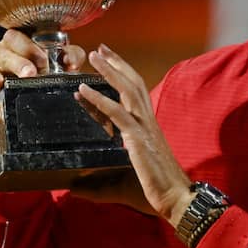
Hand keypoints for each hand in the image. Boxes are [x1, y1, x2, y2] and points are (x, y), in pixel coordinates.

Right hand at [0, 29, 85, 125]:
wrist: (27, 95)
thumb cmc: (44, 72)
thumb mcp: (61, 62)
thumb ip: (71, 57)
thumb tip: (71, 63)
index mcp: (15, 43)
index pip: (15, 37)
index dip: (28, 47)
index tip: (43, 60)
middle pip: (0, 52)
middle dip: (15, 62)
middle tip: (29, 73)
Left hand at [77, 44, 194, 226]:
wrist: (175, 199)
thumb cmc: (153, 191)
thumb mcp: (119, 184)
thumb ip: (96, 184)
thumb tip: (72, 187)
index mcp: (147, 127)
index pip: (133, 94)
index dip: (120, 76)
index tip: (105, 63)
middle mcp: (147, 121)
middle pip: (133, 83)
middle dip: (116, 63)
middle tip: (99, 48)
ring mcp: (144, 128)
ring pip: (127, 90)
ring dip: (109, 70)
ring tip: (93, 55)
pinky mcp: (138, 138)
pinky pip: (117, 113)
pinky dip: (99, 99)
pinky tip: (84, 89)